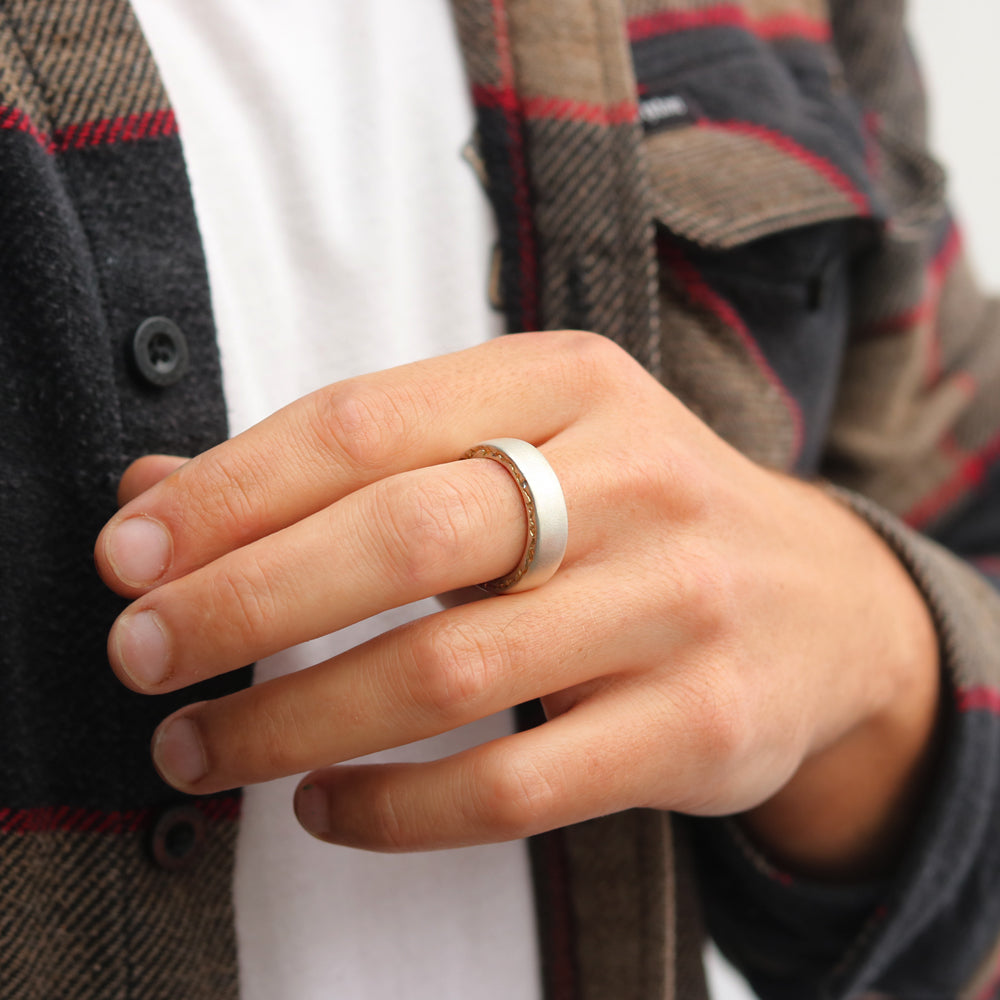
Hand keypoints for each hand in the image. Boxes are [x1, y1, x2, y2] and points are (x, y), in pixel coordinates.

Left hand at [95, 331, 938, 867]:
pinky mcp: (699, 723)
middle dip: (244, 602)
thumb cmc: (633, 513)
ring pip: (448, 672)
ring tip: (203, 749)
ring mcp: (675, 603)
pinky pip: (517, 783)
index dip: (231, 491)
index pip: (366, 422)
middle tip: (142, 656)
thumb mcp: (519, 447)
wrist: (820, 603)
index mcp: (568, 382)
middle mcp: (631, 478)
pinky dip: (398, 808)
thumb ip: (351, 467)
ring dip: (295, 722)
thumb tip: (159, 496)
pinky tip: (327, 807)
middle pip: (403, 536)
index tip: (132, 554)